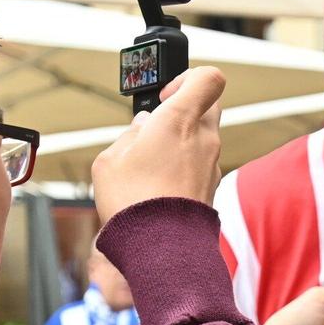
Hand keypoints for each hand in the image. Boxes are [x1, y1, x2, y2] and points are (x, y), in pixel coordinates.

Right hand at [91, 67, 225, 224]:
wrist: (160, 248)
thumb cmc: (132, 201)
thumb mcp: (110, 160)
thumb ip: (129, 136)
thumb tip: (142, 129)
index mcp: (180, 119)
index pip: (208, 77)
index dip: (187, 77)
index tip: (164, 94)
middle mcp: (204, 138)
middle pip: (208, 105)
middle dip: (185, 108)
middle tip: (157, 125)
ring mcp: (213, 164)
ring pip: (204, 137)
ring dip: (182, 141)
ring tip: (151, 162)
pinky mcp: (213, 187)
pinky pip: (201, 165)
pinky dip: (185, 166)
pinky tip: (160, 184)